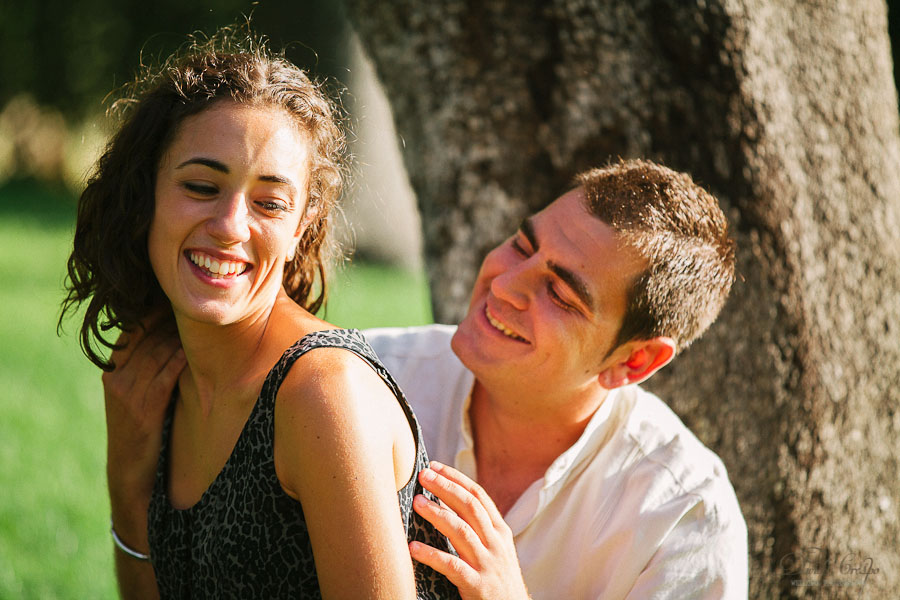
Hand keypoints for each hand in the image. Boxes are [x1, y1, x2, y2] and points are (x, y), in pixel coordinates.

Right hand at [104, 317, 184, 544]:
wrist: (130, 470)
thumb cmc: (140, 428)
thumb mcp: (134, 393)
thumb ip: (146, 365)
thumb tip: (174, 336)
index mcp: (112, 370)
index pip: (133, 330)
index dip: (154, 312)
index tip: (177, 298)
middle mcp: (116, 377)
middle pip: (147, 337)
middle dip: (171, 319)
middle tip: (196, 304)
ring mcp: (128, 393)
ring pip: (157, 352)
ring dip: (181, 335)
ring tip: (202, 321)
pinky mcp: (143, 409)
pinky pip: (165, 375)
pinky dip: (181, 359)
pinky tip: (197, 349)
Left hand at [409, 462, 530, 599]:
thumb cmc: (498, 578)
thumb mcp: (494, 548)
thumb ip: (476, 526)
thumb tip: (444, 499)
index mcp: (500, 531)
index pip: (478, 496)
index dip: (456, 479)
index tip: (435, 466)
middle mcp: (496, 544)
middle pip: (470, 507)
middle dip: (445, 488)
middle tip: (423, 475)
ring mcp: (488, 564)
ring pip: (461, 532)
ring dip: (437, 514)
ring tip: (417, 503)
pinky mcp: (478, 586)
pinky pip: (452, 567)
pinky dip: (432, 555)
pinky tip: (413, 547)